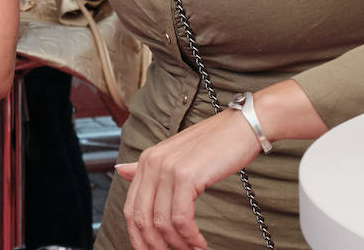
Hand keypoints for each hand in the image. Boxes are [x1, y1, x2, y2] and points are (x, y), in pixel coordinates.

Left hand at [115, 108, 259, 249]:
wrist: (242, 126)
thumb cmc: (214, 142)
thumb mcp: (175, 153)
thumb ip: (148, 166)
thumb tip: (121, 171)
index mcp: (146, 160)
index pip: (130, 208)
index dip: (138, 236)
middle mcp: (152, 163)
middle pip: (141, 219)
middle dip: (154, 246)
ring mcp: (168, 169)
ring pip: (161, 223)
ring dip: (177, 244)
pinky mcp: (186, 176)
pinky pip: (181, 219)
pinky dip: (190, 237)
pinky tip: (200, 243)